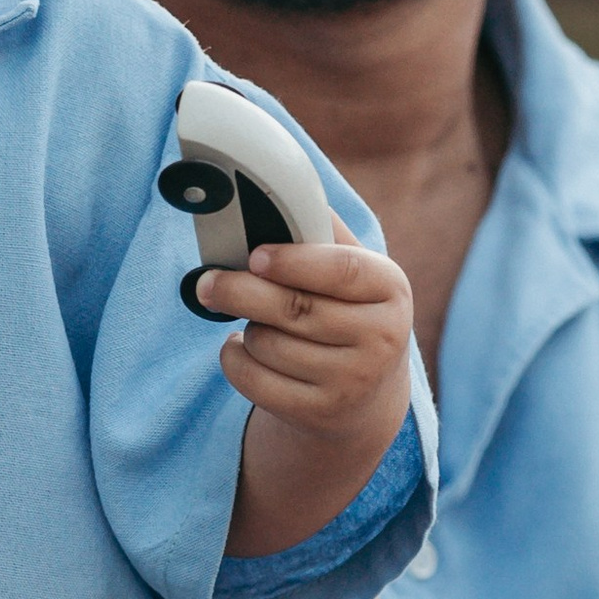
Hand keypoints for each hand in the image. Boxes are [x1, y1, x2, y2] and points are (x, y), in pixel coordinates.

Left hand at [207, 222, 418, 559]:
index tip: (254, 255)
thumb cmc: (348, 311)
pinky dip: (235, 360)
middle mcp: (382, 339)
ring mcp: (353, 382)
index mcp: (392, 289)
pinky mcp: (321, 414)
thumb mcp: (353, 270)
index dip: (294, 261)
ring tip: (253, 320)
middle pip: (294, 310)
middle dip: (239, 292)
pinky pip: (255, 381)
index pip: (343, 270)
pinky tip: (243, 348)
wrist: (366, 393)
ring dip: (245, 327)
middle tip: (207, 282)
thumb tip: (275, 184)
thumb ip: (321, 230)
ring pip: (269, 344)